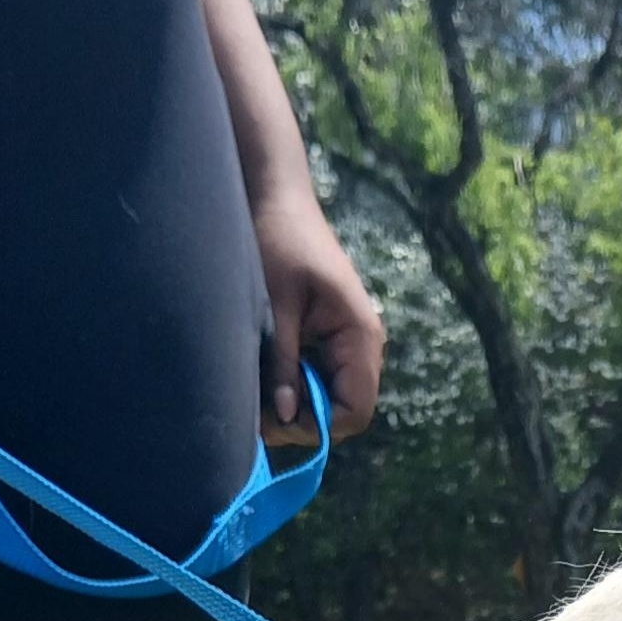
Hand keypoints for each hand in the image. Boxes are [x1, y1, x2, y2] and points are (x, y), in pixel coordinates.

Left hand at [253, 187, 382, 443]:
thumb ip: (283, 364)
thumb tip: (286, 417)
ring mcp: (349, 344)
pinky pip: (320, 379)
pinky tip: (269, 369)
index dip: (316, 425)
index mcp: (360, 338)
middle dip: (302, 416)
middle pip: (343, 412)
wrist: (277, 196)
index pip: (353, 412)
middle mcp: (364, 346)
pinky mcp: (332, 339)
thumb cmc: (277, 239)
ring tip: (260, 385)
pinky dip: (294, 384)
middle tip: (257, 405)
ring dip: (296, 401)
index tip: (274, 414)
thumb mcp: (275, 306)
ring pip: (330, 399)